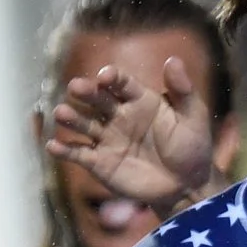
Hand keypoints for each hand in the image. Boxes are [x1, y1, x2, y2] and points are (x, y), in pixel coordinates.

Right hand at [46, 57, 213, 216]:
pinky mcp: (99, 162)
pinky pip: (78, 154)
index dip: (112, 77)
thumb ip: (183, 91)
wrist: (187, 186)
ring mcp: (107, 138)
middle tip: (76, 87)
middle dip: (86, 92)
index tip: (106, 77)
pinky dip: (64, 150)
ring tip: (60, 113)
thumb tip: (173, 59)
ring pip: (83, 124)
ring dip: (70, 118)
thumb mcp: (194, 117)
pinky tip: (52, 146)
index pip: (121, 83)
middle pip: (97, 99)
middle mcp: (118, 115)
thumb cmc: (192, 147)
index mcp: (139, 99)